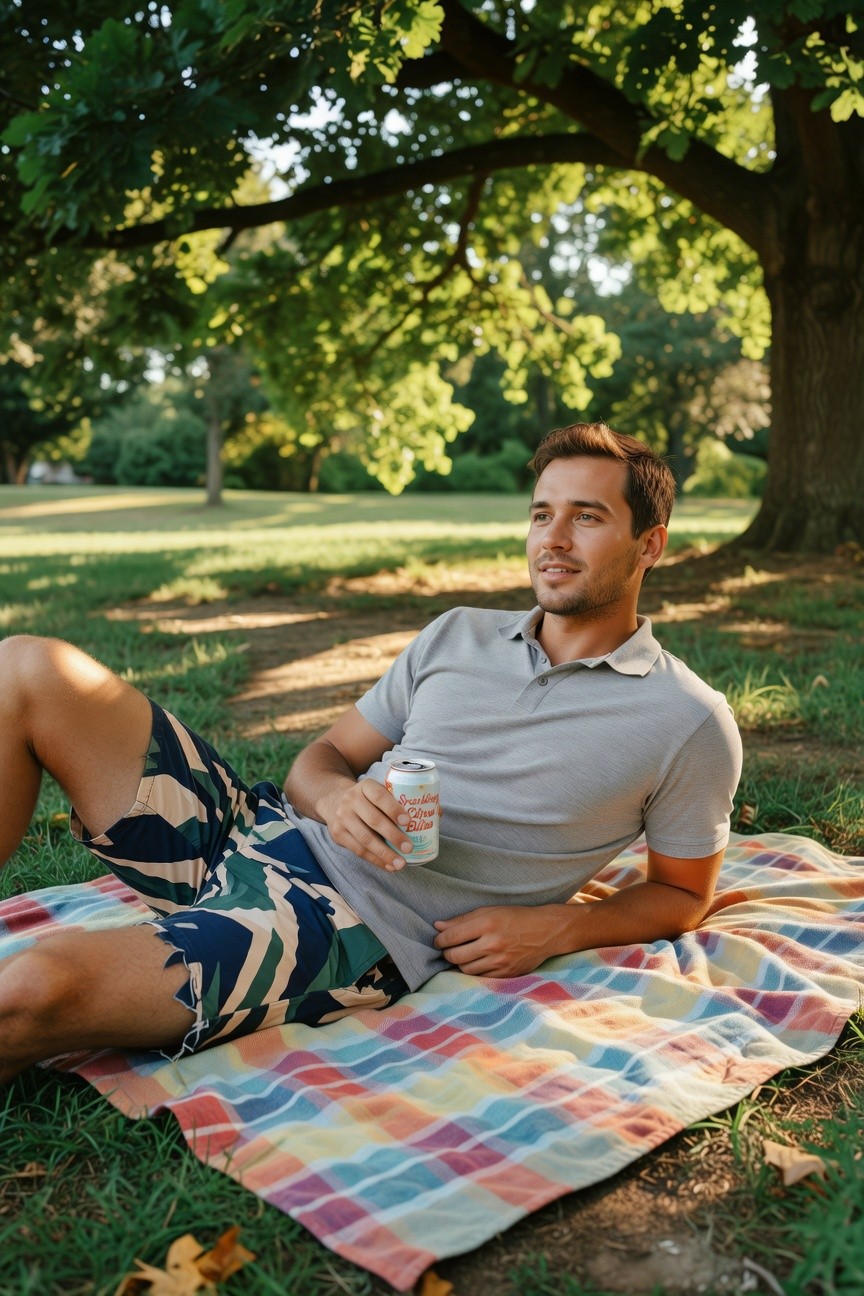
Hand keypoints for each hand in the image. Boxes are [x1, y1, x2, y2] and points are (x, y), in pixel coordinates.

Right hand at [324, 777, 413, 871]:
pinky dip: (375, 860)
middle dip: (393, 835)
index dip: (394, 809)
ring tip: (400, 863)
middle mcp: (351, 799)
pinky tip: (388, 865)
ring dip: (384, 853)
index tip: (408, 822)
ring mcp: (342, 817)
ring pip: (365, 838)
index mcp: (366, 786)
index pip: (380, 796)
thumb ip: (403, 800)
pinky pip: (358, 850)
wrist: (334, 801)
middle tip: (409, 848)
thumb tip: (437, 813)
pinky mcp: (338, 834)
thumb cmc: (369, 799)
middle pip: (373, 820)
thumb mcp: (380, 791)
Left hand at [433, 906, 556, 976]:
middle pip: (455, 956)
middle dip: (447, 953)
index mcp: (488, 923)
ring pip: (465, 969)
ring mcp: (500, 961)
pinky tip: (478, 961)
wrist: (545, 932)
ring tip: (464, 954)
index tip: (439, 940)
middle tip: (449, 948)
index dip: (440, 940)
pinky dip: (475, 970)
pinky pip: (480, 976)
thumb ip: (462, 920)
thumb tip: (437, 926)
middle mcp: (493, 943)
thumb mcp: (490, 911)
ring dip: (460, 962)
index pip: (452, 936)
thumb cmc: (515, 918)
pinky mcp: (506, 974)